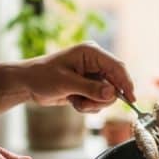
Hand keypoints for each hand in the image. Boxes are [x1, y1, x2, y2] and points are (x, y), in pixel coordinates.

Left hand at [18, 42, 135, 112]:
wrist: (27, 84)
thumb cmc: (43, 76)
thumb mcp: (66, 83)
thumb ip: (90, 89)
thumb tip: (111, 94)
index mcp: (91, 53)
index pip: (117, 67)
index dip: (126, 83)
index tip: (131, 100)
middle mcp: (95, 62)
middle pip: (115, 84)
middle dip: (102, 98)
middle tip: (86, 104)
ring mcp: (92, 75)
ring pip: (107, 96)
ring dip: (92, 104)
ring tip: (76, 102)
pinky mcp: (88, 86)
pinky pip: (98, 100)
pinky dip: (87, 105)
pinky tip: (73, 102)